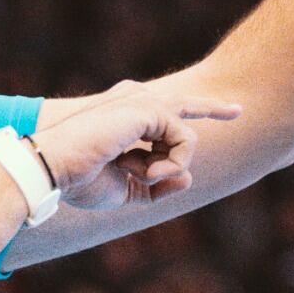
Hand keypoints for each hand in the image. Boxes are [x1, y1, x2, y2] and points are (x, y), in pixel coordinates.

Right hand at [30, 81, 240, 210]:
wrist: (54, 167)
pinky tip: (143, 170)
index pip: (163, 116)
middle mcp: (134, 102)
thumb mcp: (126, 190)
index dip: (186, 119)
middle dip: (213, 108)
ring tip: (136, 174)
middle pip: (183, 105)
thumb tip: (188, 177)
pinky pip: (185, 140)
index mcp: (124, 118)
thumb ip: (158, 185)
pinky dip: (170, 163)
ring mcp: (142, 102)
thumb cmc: (80, 179)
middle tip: (239, 111)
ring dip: (167, 166)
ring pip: (185, 136)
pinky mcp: (150, 108)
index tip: (213, 118)